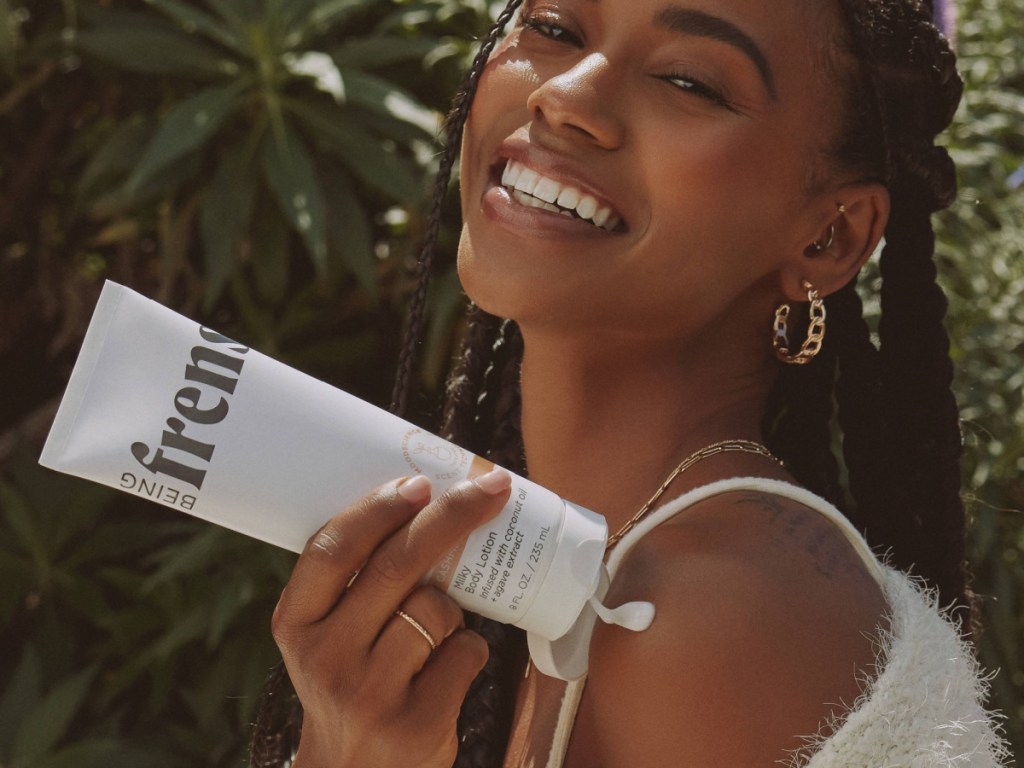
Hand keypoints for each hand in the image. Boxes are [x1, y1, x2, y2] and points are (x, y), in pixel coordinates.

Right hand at [272, 469, 511, 767]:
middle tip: (489, 489)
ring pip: (437, 609)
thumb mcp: (328, 637)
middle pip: (397, 566)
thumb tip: (428, 504)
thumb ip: (357, 586)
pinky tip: (447, 669)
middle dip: (450, 517)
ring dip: (453, 608)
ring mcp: (368, 693)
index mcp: (296, 623)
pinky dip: (469, 649)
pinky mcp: (414, 723)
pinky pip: (466, 652)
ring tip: (435, 633)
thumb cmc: (352, 683)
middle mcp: (325, 656)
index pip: (332, 548)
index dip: (378, 508)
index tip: (420, 482)